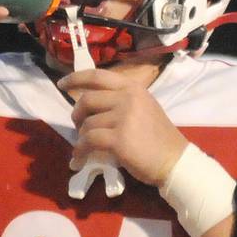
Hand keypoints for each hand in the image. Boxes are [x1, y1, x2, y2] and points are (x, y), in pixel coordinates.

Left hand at [57, 68, 187, 186]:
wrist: (174, 160)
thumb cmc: (158, 136)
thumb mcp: (142, 106)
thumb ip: (119, 99)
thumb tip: (87, 102)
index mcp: (132, 87)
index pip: (96, 75)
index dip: (75, 78)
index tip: (61, 84)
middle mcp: (127, 98)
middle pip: (86, 100)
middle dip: (77, 115)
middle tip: (79, 127)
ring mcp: (124, 117)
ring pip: (87, 123)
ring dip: (81, 136)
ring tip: (85, 146)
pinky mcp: (119, 138)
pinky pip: (88, 141)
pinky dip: (80, 151)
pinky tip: (79, 158)